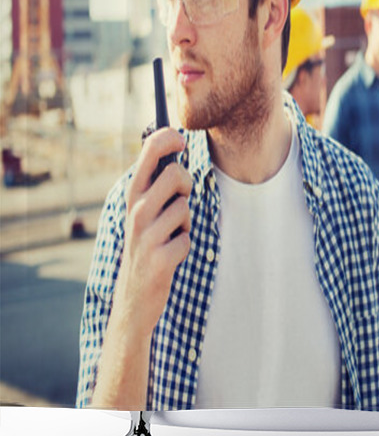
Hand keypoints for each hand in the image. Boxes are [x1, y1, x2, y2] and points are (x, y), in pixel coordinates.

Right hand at [112, 129, 191, 342]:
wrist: (133, 296)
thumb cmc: (147, 243)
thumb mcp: (144, 209)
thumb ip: (157, 181)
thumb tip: (178, 144)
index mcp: (132, 194)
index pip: (149, 152)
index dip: (168, 138)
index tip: (181, 140)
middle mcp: (135, 210)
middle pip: (176, 174)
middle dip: (186, 185)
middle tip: (177, 203)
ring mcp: (145, 234)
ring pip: (185, 207)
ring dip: (184, 223)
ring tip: (168, 236)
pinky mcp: (158, 258)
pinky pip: (187, 239)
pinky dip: (183, 247)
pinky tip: (168, 256)